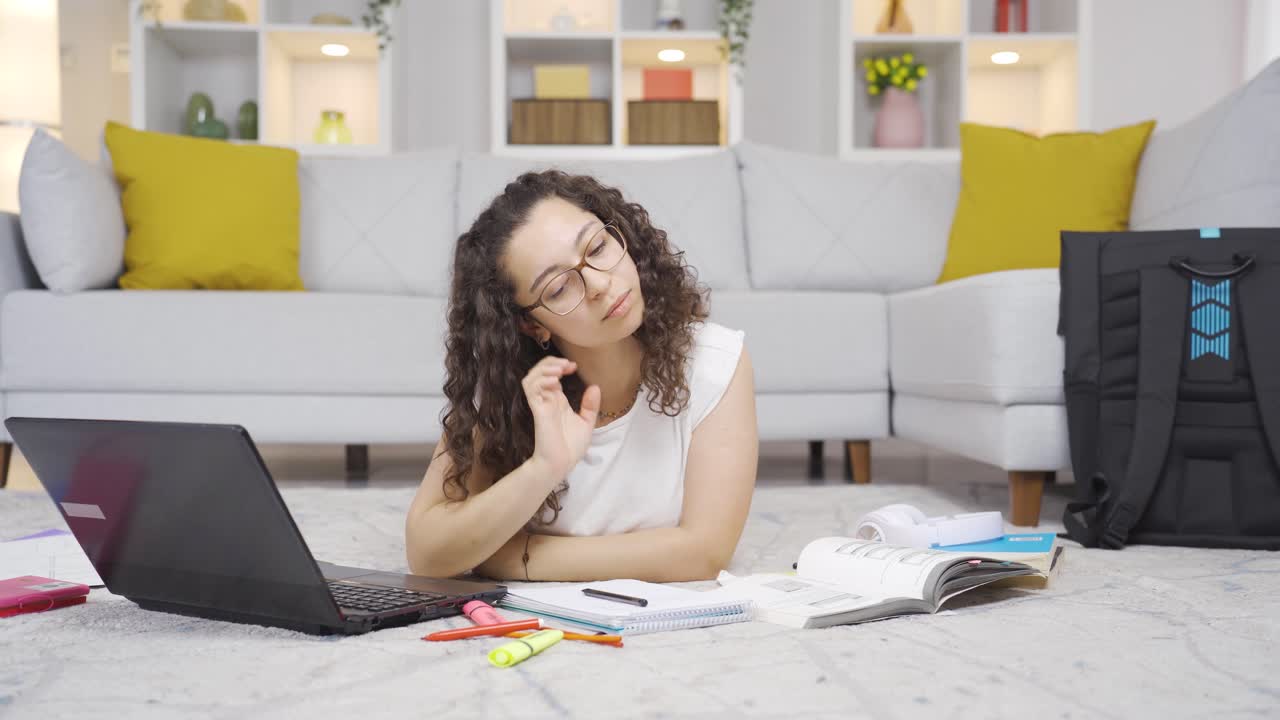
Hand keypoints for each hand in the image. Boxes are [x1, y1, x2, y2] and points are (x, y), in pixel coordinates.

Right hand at [521, 356, 600, 481]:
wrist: (561, 464)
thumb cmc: (571, 447)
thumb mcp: (586, 423)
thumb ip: (590, 405)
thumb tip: (594, 386)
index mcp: (557, 400)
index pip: (551, 374)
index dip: (559, 365)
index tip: (573, 366)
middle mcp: (547, 399)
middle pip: (539, 371)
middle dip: (551, 362)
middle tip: (567, 364)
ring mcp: (541, 404)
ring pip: (531, 377)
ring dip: (544, 369)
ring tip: (559, 370)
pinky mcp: (538, 411)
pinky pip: (532, 390)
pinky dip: (541, 381)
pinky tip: (554, 381)